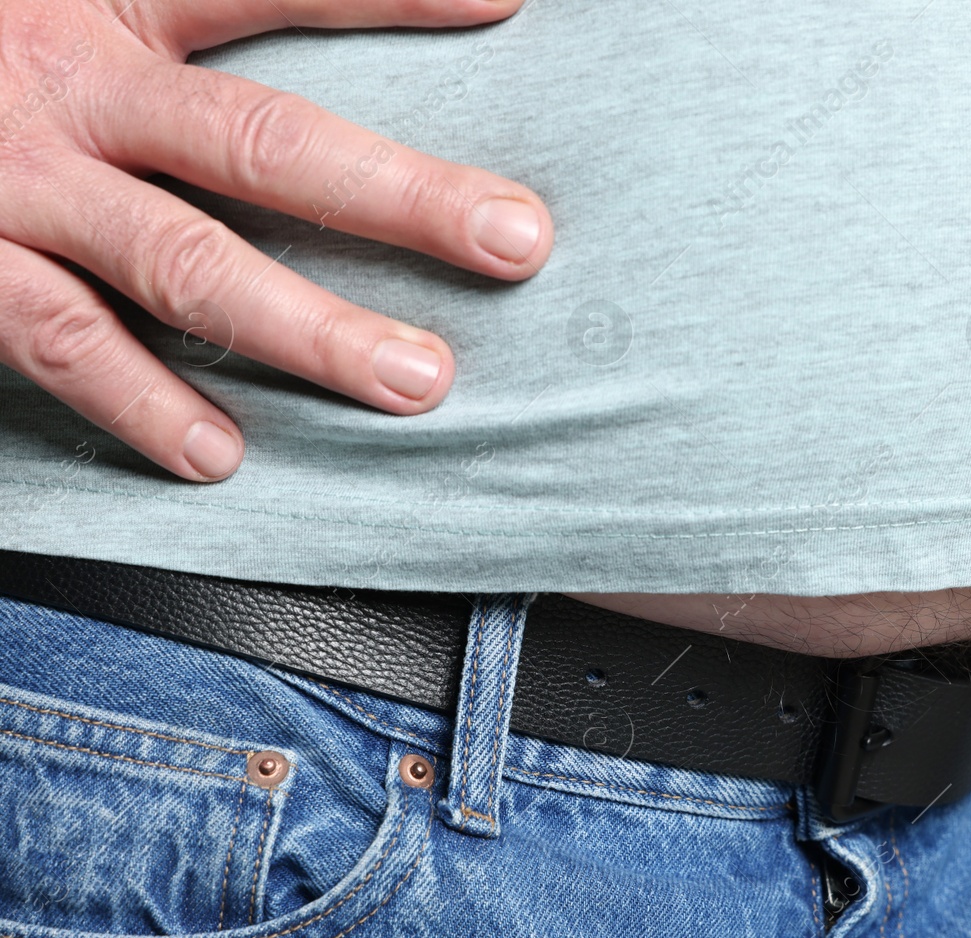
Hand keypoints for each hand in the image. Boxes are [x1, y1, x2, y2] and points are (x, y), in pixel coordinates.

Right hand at [0, 0, 551, 480]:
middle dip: (402, 197)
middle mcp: (74, 82)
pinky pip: (62, 343)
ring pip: (183, 262)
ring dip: (308, 330)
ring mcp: (17, 182)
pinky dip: (142, 403)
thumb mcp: (76, 3)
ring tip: (416, 381)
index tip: (507, 3)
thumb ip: (194, 12)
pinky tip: (221, 454)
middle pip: (267, 142)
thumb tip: (326, 43)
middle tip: (516, 240)